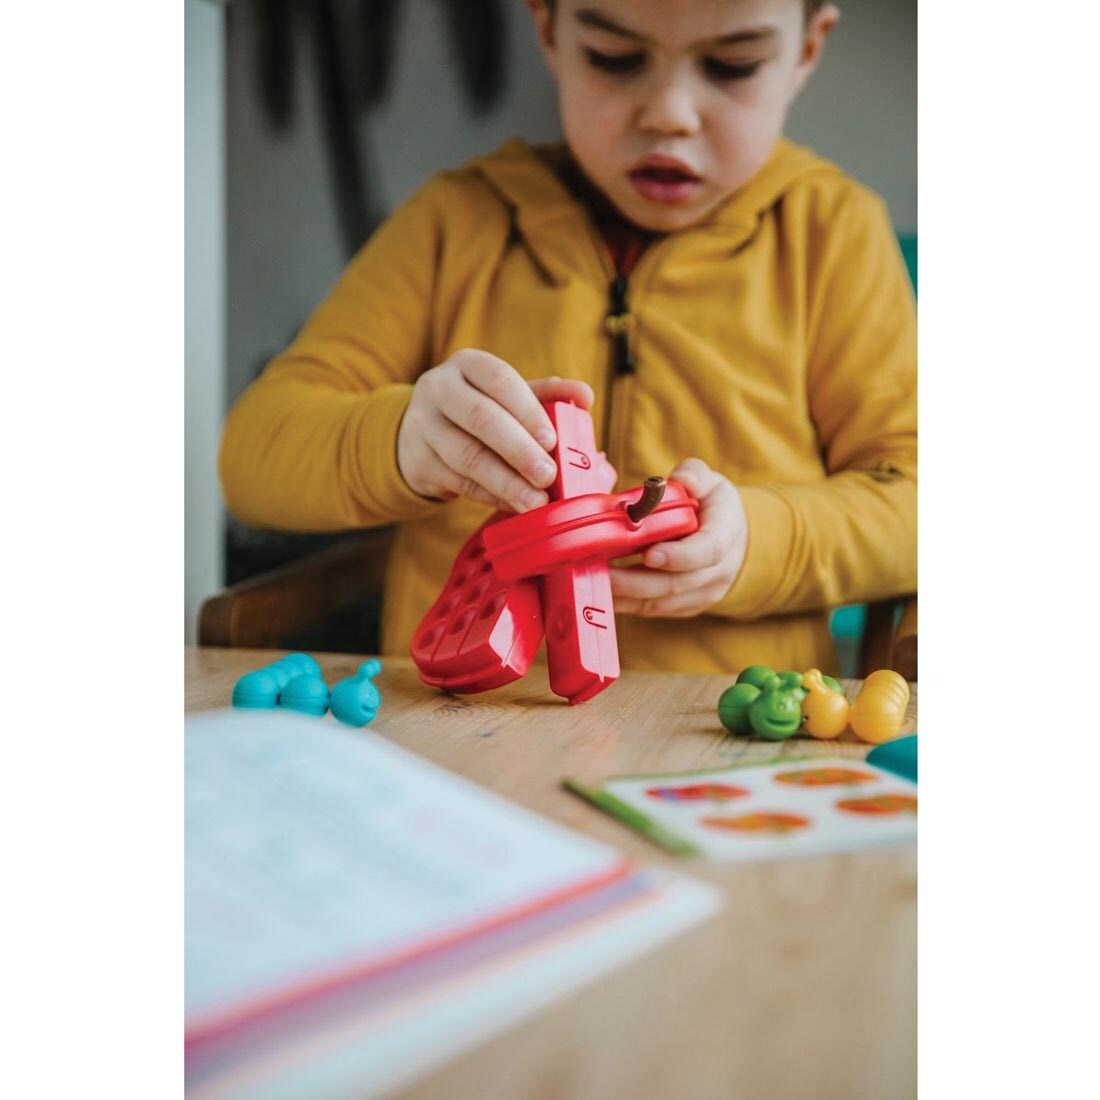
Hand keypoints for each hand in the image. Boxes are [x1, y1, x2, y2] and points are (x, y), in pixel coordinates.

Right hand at [397, 349, 593, 512]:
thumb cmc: (477, 410)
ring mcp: (424, 426)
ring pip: (467, 456)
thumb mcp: (507, 396)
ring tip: (536, 500)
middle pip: (481, 418)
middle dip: (519, 450)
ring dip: (507, 482)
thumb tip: (585, 395)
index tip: (551, 439)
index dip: (527, 410)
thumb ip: (547, 394)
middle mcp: (439, 389)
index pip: (500, 381)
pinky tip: (516, 504)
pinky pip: (461, 482)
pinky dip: (493, 496)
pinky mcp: (419, 462)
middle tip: (548, 475)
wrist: (419, 433)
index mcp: (468, 365)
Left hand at [609, 458, 747, 617]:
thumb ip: (696, 476)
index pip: (707, 551)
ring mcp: (701, 594)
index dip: (679, 556)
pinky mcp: (683, 606)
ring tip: (592, 581)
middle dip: (635, 581)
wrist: (734, 541)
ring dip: (625, 595)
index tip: (649, 554)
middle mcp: (718, 571)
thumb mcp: (712, 483)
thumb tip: (681, 479)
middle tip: (602, 572)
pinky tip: (601, 591)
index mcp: (726, 535)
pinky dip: (625, 603)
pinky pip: (652, 609)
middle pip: (676, 584)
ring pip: (660, 602)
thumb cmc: (714, 507)